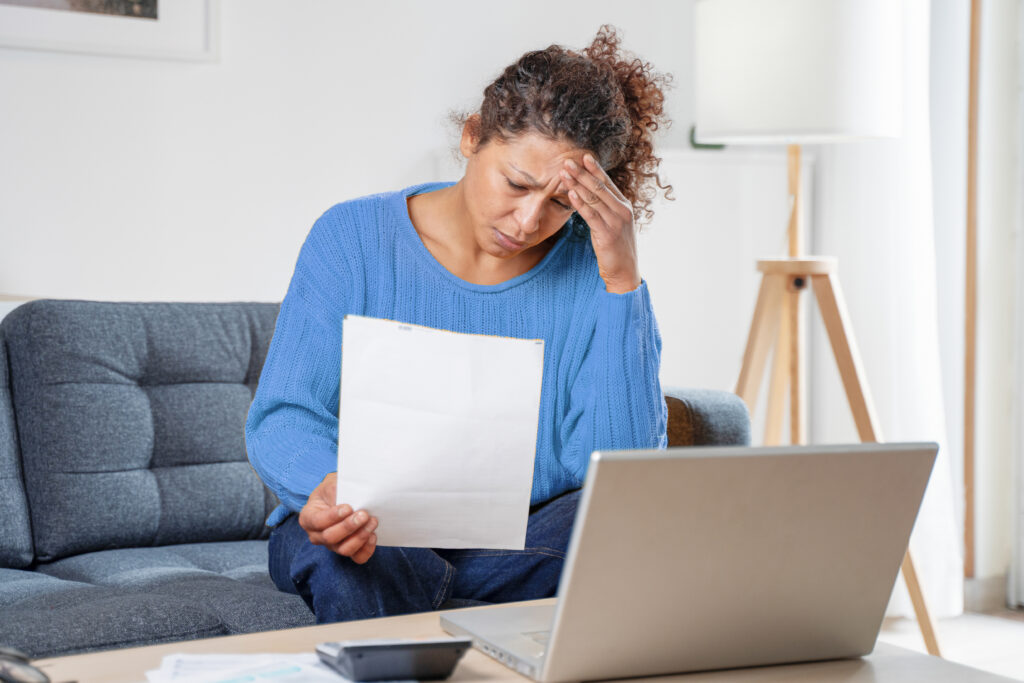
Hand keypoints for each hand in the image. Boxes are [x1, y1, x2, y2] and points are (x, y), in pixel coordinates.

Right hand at [298, 472, 378, 563]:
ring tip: (372, 521)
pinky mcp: (348, 550)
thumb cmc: (334, 490)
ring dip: (360, 536)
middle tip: (364, 514)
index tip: (348, 507)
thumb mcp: (331, 484)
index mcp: (308, 517)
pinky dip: (367, 549)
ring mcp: (332, 545)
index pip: (318, 522)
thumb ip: (337, 490)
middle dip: (349, 527)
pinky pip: (357, 557)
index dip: (333, 516)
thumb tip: (353, 498)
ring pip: (344, 549)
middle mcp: (317, 535)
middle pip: (330, 538)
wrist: (342, 496)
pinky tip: (373, 535)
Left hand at [561, 154, 640, 293]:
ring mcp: (616, 222)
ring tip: (564, 173)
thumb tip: (588, 194)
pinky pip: (591, 215)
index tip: (583, 156)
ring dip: (577, 184)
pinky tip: (571, 194)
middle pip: (599, 187)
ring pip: (594, 199)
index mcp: (624, 206)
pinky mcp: (607, 234)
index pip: (607, 183)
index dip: (595, 169)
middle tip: (567, 161)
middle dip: (582, 173)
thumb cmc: (616, 247)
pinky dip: (580, 203)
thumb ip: (604, 208)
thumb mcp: (613, 224)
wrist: (624, 271)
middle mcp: (622, 211)